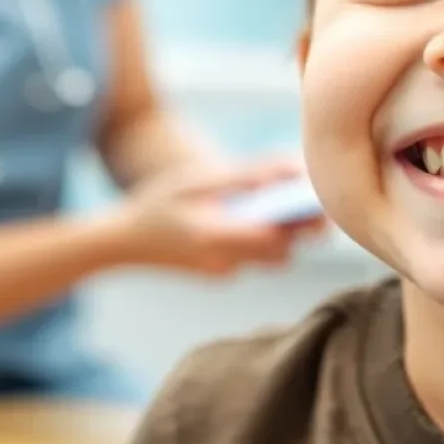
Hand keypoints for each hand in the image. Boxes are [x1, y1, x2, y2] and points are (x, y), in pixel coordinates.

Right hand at [113, 159, 323, 276]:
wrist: (123, 242)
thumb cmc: (159, 201)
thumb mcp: (200, 179)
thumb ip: (247, 176)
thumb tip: (293, 170)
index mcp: (215, 236)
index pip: (276, 235)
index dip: (303, 220)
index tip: (320, 199)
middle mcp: (223, 262)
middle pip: (281, 250)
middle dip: (301, 227)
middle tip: (314, 200)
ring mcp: (223, 272)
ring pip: (272, 256)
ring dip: (284, 232)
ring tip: (288, 202)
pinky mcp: (222, 272)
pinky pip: (255, 256)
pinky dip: (263, 236)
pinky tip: (255, 213)